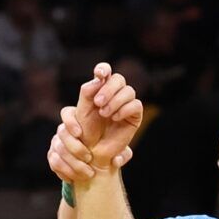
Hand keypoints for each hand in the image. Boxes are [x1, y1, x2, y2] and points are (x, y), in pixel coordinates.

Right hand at [49, 110, 113, 183]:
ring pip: (58, 150)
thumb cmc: (107, 151)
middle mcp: (64, 129)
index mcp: (79, 120)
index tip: (80, 133)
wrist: (95, 165)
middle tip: (89, 158)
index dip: (71, 122)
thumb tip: (117, 160)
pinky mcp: (52, 156)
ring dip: (73, 163)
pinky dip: (65, 171)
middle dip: (75, 147)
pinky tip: (74, 179)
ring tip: (88, 173)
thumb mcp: (117, 149)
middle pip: (62, 133)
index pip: (67, 113)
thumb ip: (120, 153)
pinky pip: (54, 162)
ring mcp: (56, 142)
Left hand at [60, 63, 143, 178]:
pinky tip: (115, 118)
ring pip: (129, 91)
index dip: (104, 68)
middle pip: (119, 79)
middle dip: (108, 89)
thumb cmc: (85, 131)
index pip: (105, 71)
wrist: (92, 150)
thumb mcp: (82, 110)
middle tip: (97, 103)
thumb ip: (87, 92)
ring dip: (115, 101)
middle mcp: (115, 94)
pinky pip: (136, 105)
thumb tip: (100, 79)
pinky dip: (125, 109)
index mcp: (100, 89)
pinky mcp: (134, 116)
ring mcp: (126, 104)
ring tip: (104, 113)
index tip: (99, 74)